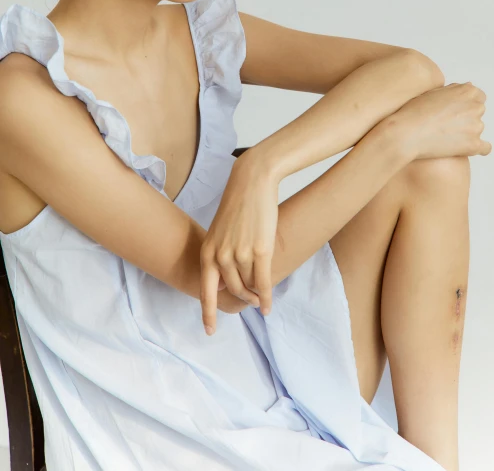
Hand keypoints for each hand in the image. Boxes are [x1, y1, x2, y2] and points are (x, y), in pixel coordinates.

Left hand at [200, 155, 278, 335]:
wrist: (251, 182)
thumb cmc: (237, 205)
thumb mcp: (219, 232)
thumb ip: (218, 256)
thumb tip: (221, 283)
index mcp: (207, 252)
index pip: (205, 291)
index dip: (208, 313)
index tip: (209, 330)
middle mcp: (221, 256)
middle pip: (232, 290)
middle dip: (242, 299)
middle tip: (251, 303)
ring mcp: (241, 254)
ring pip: (249, 286)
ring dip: (255, 296)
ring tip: (260, 300)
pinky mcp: (261, 250)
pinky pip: (264, 283)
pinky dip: (267, 297)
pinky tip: (269, 306)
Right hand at [389, 81, 491, 160]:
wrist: (405, 133)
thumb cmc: (414, 111)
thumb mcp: (432, 91)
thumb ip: (454, 89)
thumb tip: (469, 86)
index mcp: (467, 91)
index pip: (478, 96)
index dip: (465, 103)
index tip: (453, 110)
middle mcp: (475, 107)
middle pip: (478, 112)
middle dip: (466, 117)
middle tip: (445, 124)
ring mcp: (476, 126)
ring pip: (477, 129)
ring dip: (466, 132)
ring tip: (444, 137)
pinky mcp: (473, 145)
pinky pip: (485, 148)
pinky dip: (476, 148)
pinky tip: (463, 148)